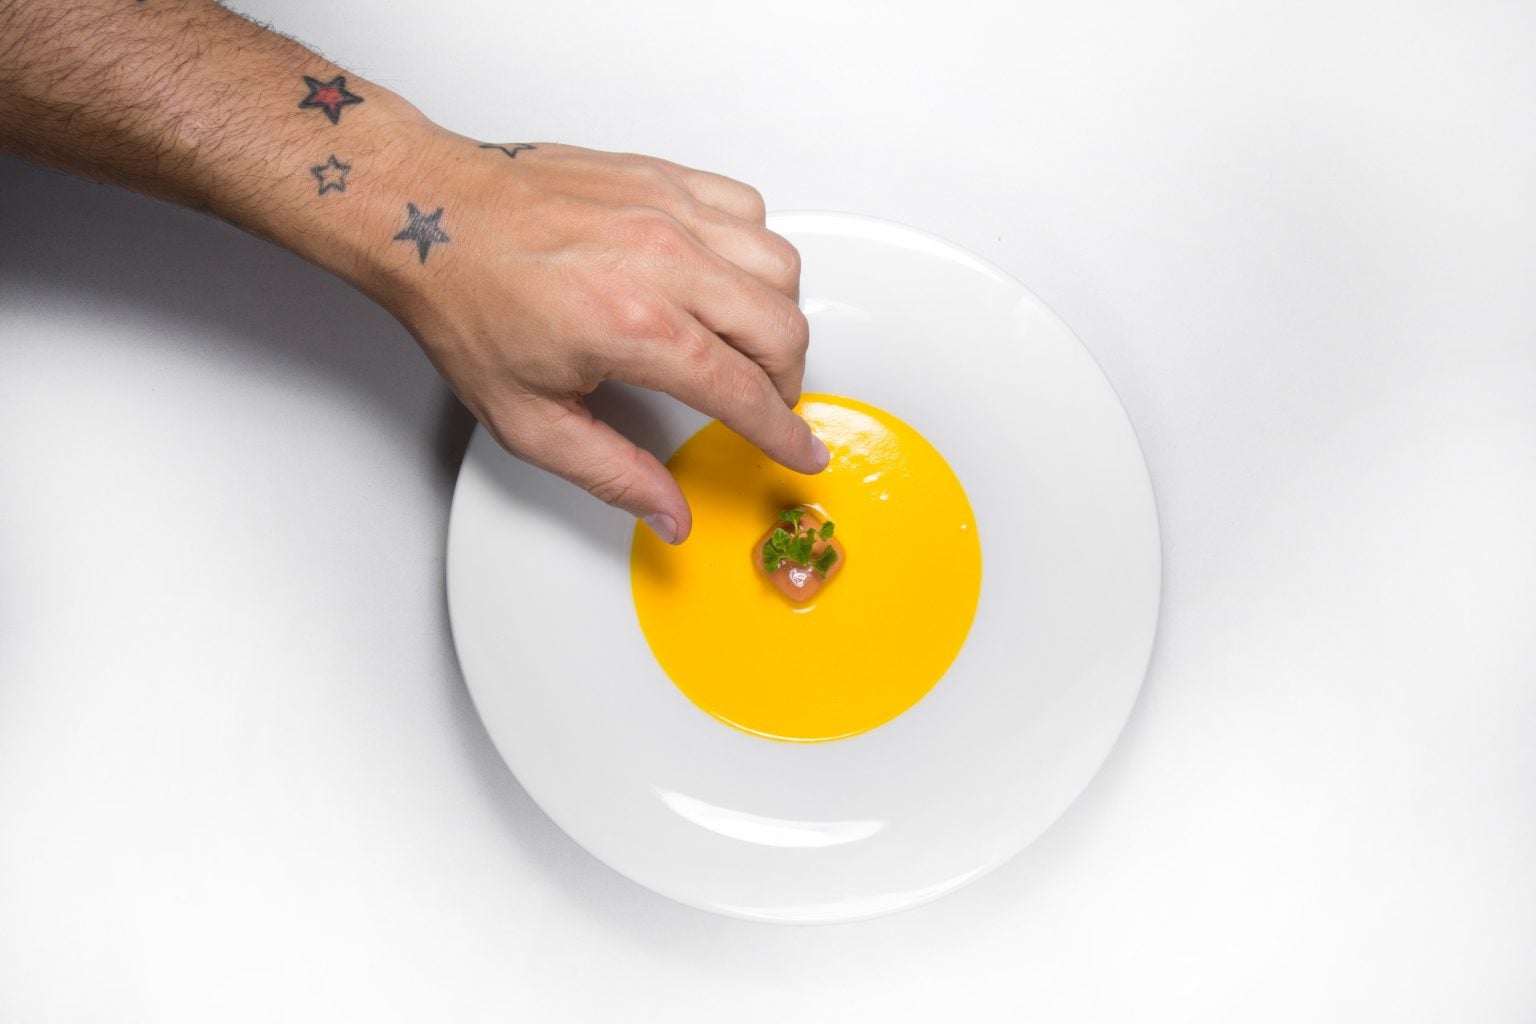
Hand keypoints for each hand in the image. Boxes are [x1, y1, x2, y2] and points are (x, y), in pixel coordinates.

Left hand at [374, 135, 827, 543]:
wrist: (425, 216)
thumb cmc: (466, 302)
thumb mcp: (528, 420)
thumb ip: (612, 474)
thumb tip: (669, 513)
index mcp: (632, 326)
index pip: (741, 391)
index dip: (781, 432)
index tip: (801, 450)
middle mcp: (661, 260)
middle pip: (780, 329)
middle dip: (787, 383)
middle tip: (766, 405)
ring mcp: (666, 210)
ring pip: (779, 265)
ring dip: (779, 315)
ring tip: (749, 344)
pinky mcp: (661, 176)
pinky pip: (749, 209)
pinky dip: (755, 249)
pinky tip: (727, 275)